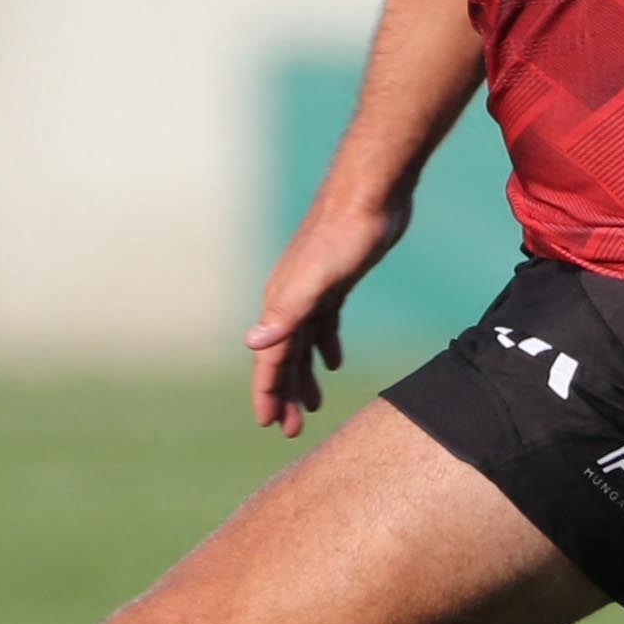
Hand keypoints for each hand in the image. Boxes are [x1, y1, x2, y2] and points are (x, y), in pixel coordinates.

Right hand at [245, 189, 409, 431]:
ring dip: (304, 376)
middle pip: (284, 357)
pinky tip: (335, 362)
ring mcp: (312, 290)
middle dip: (285, 394)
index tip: (269, 424)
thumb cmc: (345, 234)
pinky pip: (323, 323)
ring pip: (302, 344)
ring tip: (312, 408)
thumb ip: (287, 312)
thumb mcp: (317, 278)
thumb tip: (252, 344)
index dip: (267, 392)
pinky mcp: (335, 281)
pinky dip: (325, 346)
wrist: (371, 193)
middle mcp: (290, 299)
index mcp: (281, 303)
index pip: (269, 359)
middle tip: (291, 430)